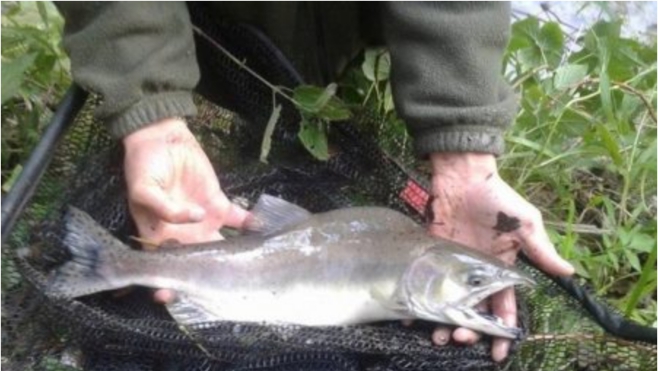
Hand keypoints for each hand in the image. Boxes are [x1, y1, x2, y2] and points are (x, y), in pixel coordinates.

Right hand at [123, 117, 248, 300]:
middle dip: (210, 279)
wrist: (162, 138)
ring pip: (220, 247)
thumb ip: (165, 208)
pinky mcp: (219, 204)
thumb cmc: (143, 166)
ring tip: (251, 269)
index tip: (173, 296)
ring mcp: (203, 221)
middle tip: (226, 290)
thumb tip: (195, 218)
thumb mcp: (144, 189)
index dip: (170, 283)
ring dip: (235, 258)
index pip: (165, 267)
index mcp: (158, 235)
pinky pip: (238, 219)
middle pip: (197, 265)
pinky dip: (252, 225)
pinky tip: (263, 232)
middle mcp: (183, 235)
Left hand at [427, 152, 573, 361]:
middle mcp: (475, 274)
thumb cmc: (498, 200)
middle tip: (461, 338)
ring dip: (443, 322)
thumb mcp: (525, 224)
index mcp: (501, 271)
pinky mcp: (432, 257)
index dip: (503, 332)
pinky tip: (410, 316)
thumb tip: (570, 273)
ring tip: (438, 336)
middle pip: (473, 312)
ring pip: (448, 304)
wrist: (464, 177)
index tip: (499, 354)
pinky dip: (418, 300)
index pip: (504, 308)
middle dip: (470, 330)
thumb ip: (541, 250)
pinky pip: (425, 284)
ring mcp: (452, 266)